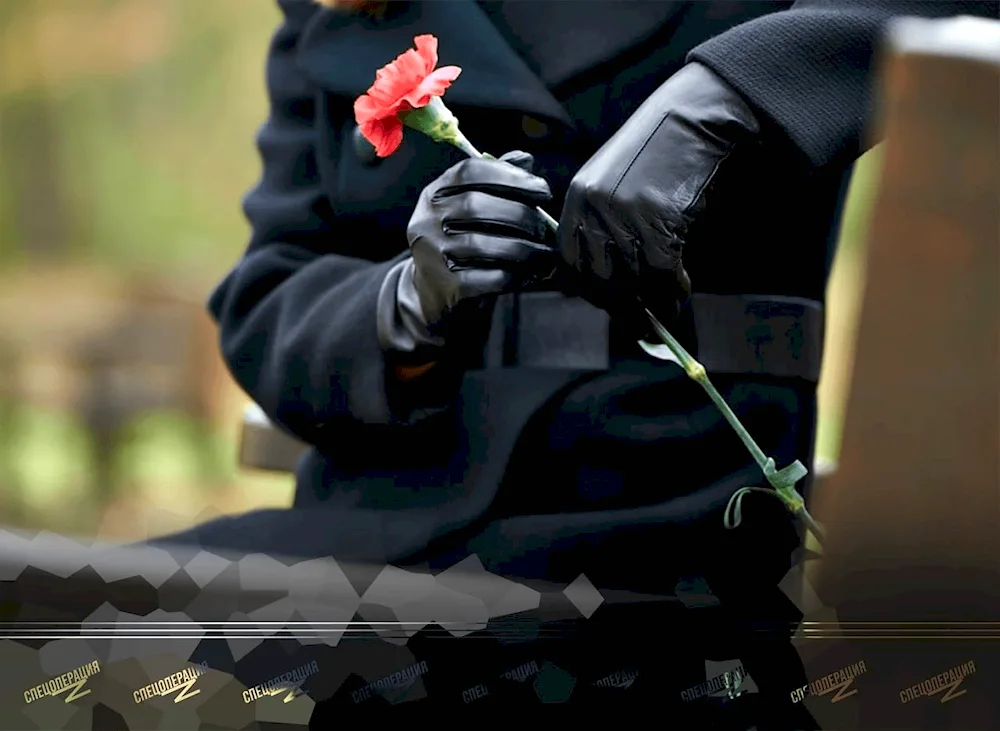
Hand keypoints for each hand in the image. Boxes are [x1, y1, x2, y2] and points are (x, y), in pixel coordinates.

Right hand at [378, 151, 556, 361]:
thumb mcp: (469, 209)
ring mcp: (431, 253)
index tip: (542, 189)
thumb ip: (495, 183)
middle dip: (519, 214)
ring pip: (481, 244)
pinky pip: (485, 277)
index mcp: (434, 193)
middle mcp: (426, 219)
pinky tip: (529, 275)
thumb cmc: (460, 243)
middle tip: (544, 227)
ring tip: (544, 254)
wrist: (431, 293)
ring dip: (522, 249)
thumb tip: (525, 159)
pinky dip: (513, 275)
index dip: (509, 176)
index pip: (470, 171)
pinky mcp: (444, 285)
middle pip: (476, 205)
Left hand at [558, 62, 769, 335]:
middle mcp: (594, 210)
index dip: (589, 291)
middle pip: (600, 282)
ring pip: (633, 283)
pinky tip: (682, 288)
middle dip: (622, 309)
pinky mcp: (657, 221)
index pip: (569, 264)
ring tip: (667, 310)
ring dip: (653, 304)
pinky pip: (663, 274)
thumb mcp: (613, 185)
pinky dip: (674, 289)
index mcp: (577, 201)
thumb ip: (603, 226)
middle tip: (641, 325)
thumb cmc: (656, 153)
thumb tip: (613, 282)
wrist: (691, 118)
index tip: (608, 304)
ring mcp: (624, 216)